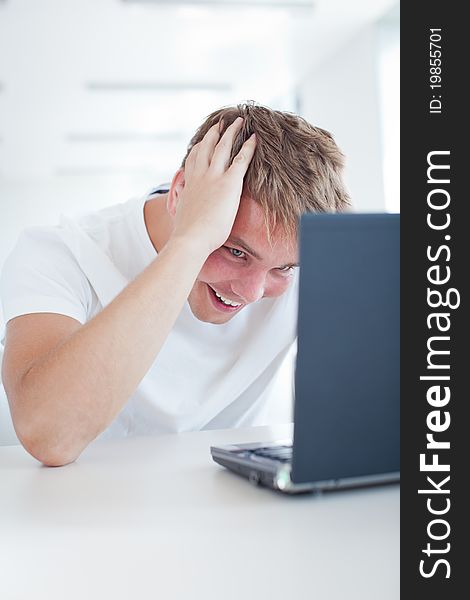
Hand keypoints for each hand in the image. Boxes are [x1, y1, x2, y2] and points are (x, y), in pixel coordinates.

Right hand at [171, 117, 256, 255]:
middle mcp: (200, 175)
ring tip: (238, 122)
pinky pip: (242, 159)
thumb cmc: (188, 235)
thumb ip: (185, 208)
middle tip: (221, 123)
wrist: (191, 238)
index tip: (202, 140)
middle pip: (207, 147)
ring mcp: (214, 177)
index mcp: (189, 184)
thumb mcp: (183, 216)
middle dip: (215, 133)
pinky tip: (255, 138)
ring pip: (224, 147)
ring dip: (231, 132)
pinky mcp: (229, 183)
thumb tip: (184, 214)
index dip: (198, 147)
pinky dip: (248, 147)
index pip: (193, 160)